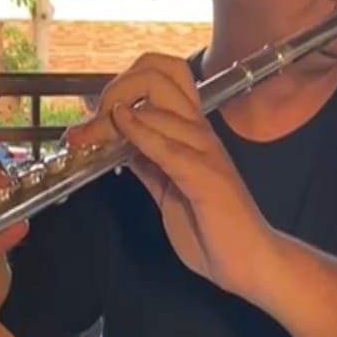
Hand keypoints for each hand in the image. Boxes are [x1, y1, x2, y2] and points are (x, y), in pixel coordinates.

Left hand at [67, 53, 271, 295]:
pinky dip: (139, 132)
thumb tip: (121, 146)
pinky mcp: (204, 177)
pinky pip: (168, 145)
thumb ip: (149, 165)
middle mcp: (199, 133)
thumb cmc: (214, 231)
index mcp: (193, 133)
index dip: (124, 86)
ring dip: (113, 117)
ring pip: (159, 106)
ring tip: (87, 136)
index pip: (162, 78)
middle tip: (93, 120)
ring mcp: (205, 151)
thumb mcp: (169, 191)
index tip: (95, 118)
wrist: (248, 261)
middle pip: (161, 74)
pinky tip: (120, 126)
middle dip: (117, 87)